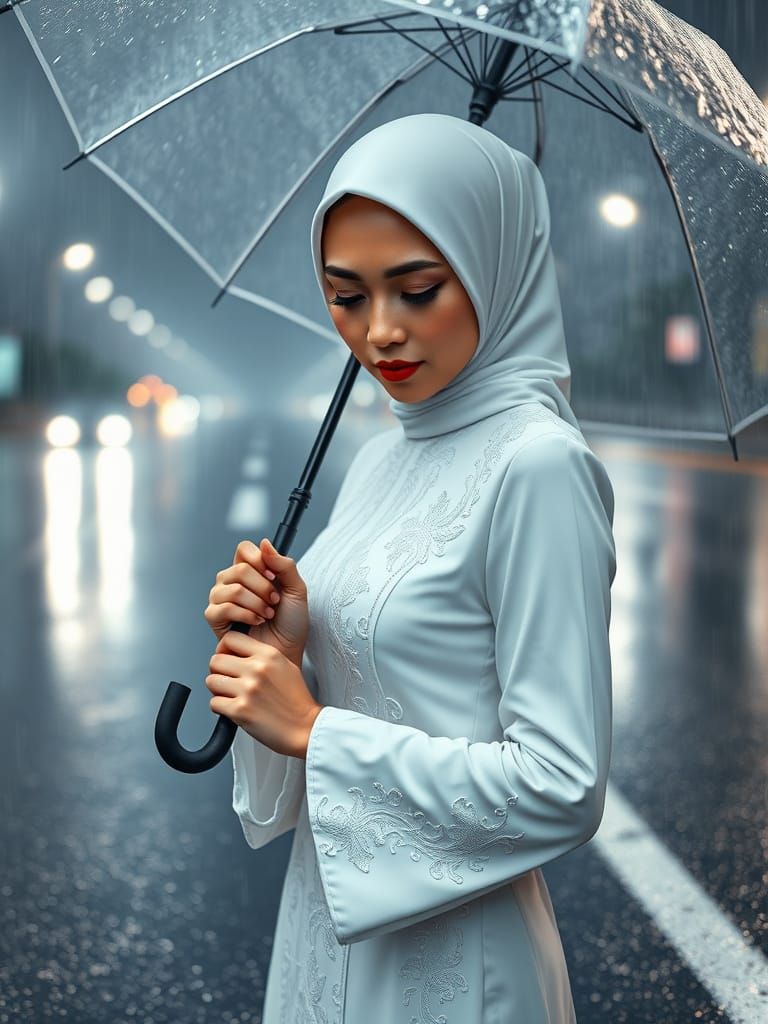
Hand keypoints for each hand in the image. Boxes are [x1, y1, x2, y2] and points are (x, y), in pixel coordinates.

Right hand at [204, 538, 309, 668]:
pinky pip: (224, 607)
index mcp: (250, 571)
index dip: (260, 560)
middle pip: (239, 569)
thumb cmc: (291, 623)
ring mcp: (220, 599)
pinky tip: (256, 621)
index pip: (244, 549)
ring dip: (256, 603)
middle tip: (274, 601)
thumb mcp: (296, 590)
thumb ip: (284, 565)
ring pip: (232, 588)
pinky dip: (245, 614)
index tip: (275, 577)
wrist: (287, 651)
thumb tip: (265, 543)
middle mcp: (231, 581)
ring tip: (267, 614)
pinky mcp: (215, 618)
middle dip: (263, 587)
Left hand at [206, 629, 322, 757]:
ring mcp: (248, 689)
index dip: (224, 649)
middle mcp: (257, 669)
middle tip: (227, 681)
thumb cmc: (297, 701)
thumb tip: (237, 654)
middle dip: (218, 672)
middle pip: (216, 660)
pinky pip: (214, 703)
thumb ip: (262, 657)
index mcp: (268, 655)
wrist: (305, 728)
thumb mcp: (285, 666)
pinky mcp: (240, 710)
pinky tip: (234, 709)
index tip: (227, 658)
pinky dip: (221, 708)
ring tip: (231, 696)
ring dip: (218, 690)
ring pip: (212, 681)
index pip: (230, 638)